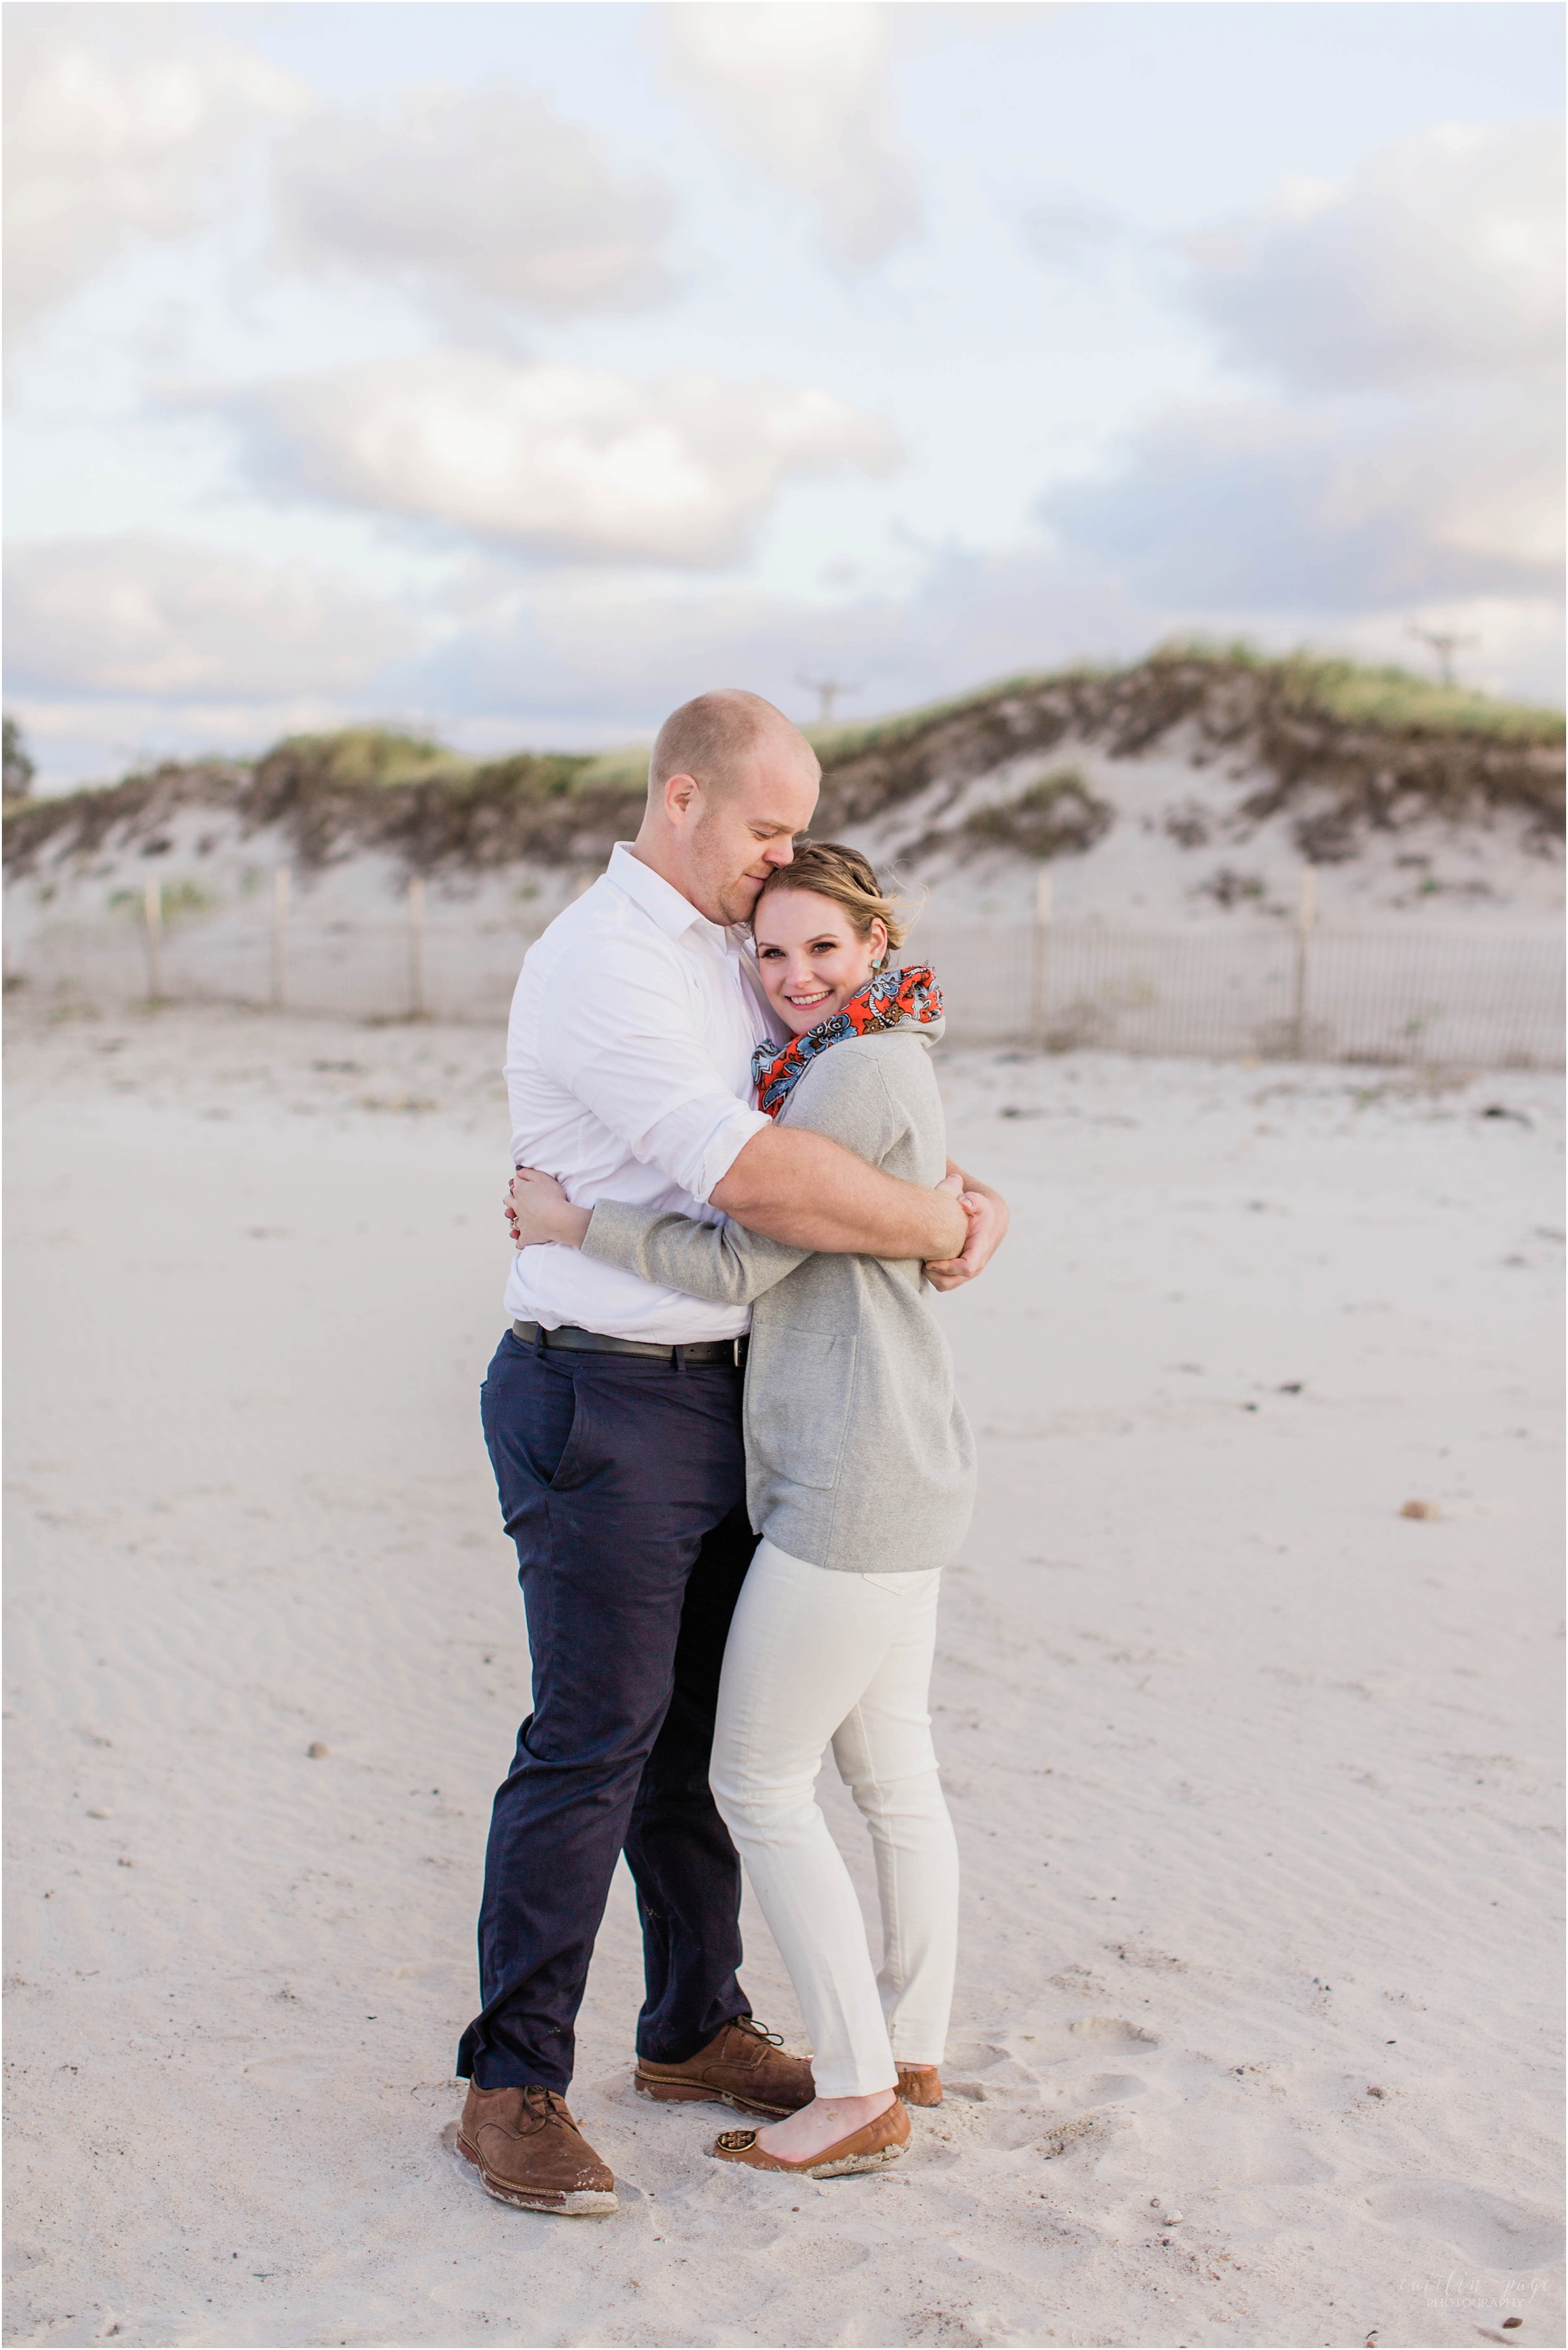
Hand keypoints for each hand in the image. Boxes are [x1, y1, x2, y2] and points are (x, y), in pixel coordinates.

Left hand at [505, 1165, 591, 1250]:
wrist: (557, 1218)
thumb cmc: (553, 1196)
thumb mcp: (542, 1177)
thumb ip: (528, 1173)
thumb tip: (518, 1170)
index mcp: (520, 1191)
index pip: (516, 1183)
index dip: (519, 1182)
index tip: (523, 1182)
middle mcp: (517, 1206)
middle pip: (509, 1201)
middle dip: (511, 1199)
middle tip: (516, 1199)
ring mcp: (521, 1222)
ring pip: (512, 1221)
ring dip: (513, 1220)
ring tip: (516, 1219)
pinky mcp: (527, 1236)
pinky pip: (520, 1241)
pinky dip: (520, 1240)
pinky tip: (521, 1239)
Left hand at [924, 1168, 1008, 1289]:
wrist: (991, 1222)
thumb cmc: (982, 1211)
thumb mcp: (979, 1202)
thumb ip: (972, 1200)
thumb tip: (963, 1203)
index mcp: (980, 1249)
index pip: (966, 1267)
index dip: (946, 1267)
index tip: (929, 1260)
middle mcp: (976, 1264)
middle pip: (950, 1282)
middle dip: (932, 1274)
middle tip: (921, 1258)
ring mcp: (969, 1272)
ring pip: (945, 1285)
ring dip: (931, 1276)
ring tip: (923, 1259)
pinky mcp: (962, 1274)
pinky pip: (944, 1283)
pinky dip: (933, 1276)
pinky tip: (928, 1259)